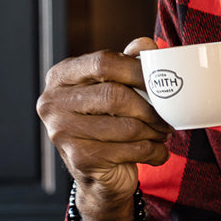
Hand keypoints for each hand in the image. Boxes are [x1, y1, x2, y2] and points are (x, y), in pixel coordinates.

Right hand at [36, 39, 173, 220]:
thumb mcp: (115, 88)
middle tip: (167, 116)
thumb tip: (147, 46)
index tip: (162, 81)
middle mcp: (53, 103)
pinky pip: (130, 150)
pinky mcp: (79, 159)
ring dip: (154, 132)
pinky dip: (152, 152)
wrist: (97, 175)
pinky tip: (156, 152)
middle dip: (150, 107)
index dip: (137, 70)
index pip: (103, 62)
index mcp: (61, 77)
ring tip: (163, 133)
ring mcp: (62, 132)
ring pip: (127, 126)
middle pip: (114, 95)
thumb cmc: (107, 123)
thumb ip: (128, 64)